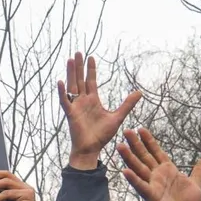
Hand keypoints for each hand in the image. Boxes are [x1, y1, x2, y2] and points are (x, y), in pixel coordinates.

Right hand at [59, 52, 141, 168]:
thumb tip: (139, 92)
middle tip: (78, 52)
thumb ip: (127, 104)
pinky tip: (60, 82)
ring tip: (69, 60)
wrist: (91, 148)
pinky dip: (62, 92)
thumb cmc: (102, 135)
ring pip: (72, 86)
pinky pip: (65, 101)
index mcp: (93, 101)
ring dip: (70, 73)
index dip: (91, 69)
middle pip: (80, 79)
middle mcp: (83, 101)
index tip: (90, 57)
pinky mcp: (71, 114)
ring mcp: (76, 106)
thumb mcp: (117, 117)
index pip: (91, 81)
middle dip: (79, 66)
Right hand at [117, 128, 200, 200]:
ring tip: (120, 146)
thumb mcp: (196, 184)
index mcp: (167, 171)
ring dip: (129, 158)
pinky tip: (125, 172)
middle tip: (127, 131)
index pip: (156, 152)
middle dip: (136, 144)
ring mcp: (152, 186)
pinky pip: (141, 186)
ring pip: (139, 168)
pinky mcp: (151, 197)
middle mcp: (157, 176)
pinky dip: (133, 179)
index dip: (149, 141)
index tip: (141, 129)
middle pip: (144, 157)